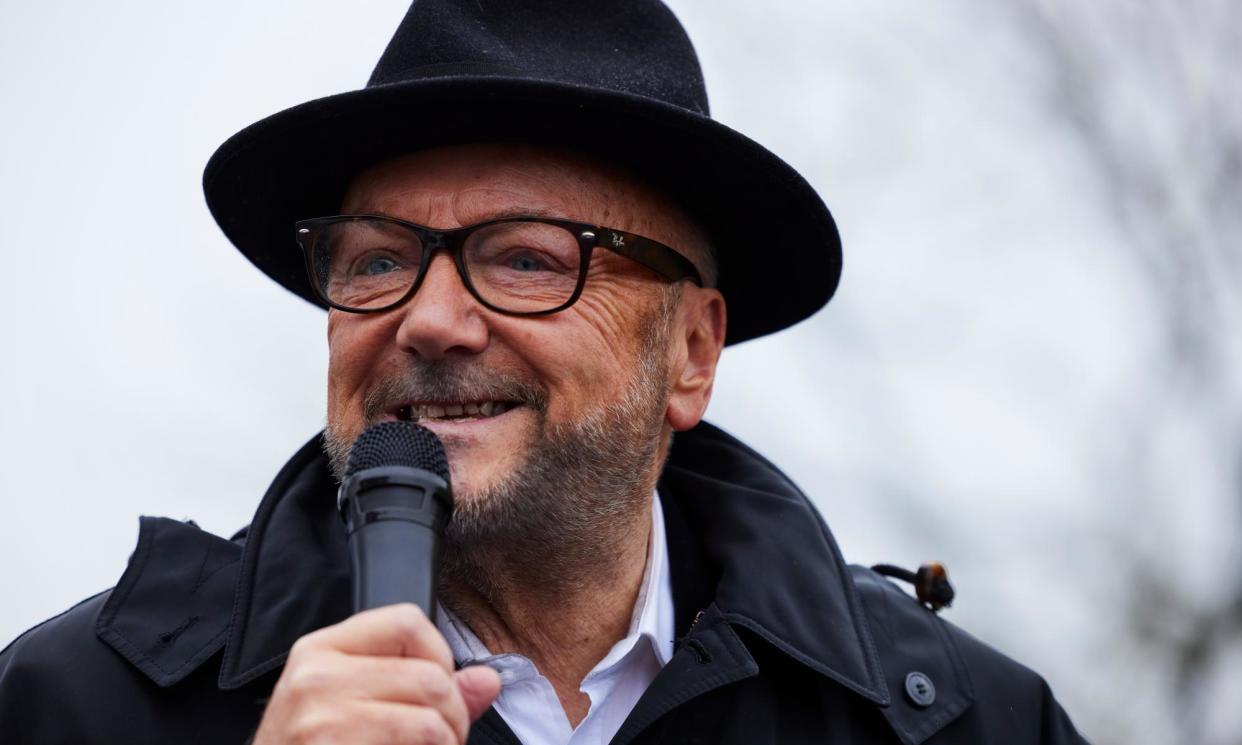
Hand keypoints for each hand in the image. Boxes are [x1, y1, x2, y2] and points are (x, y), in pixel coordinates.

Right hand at [253, 604, 500, 743]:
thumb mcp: (352, 703)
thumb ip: (423, 687)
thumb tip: (489, 680)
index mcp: (322, 649)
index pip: (408, 621)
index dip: (440, 655)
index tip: (438, 688)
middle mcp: (315, 678)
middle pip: (429, 678)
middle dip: (453, 715)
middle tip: (443, 739)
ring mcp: (319, 722)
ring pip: (429, 723)